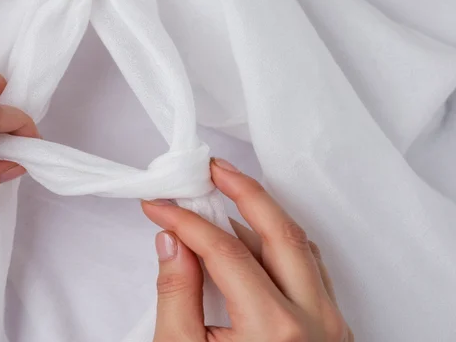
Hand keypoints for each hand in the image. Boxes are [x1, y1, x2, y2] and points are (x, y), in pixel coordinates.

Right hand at [142, 159, 352, 341]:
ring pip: (302, 247)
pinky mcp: (333, 334)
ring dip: (264, 213)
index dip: (185, 219)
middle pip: (280, 230)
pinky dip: (281, 243)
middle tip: (210, 166)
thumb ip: (176, 294)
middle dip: (243, 189)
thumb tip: (172, 239)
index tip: (158, 205)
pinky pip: (311, 271)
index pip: (223, 249)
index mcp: (273, 331)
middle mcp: (314, 323)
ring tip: (227, 191)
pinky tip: (254, 236)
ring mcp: (331, 328)